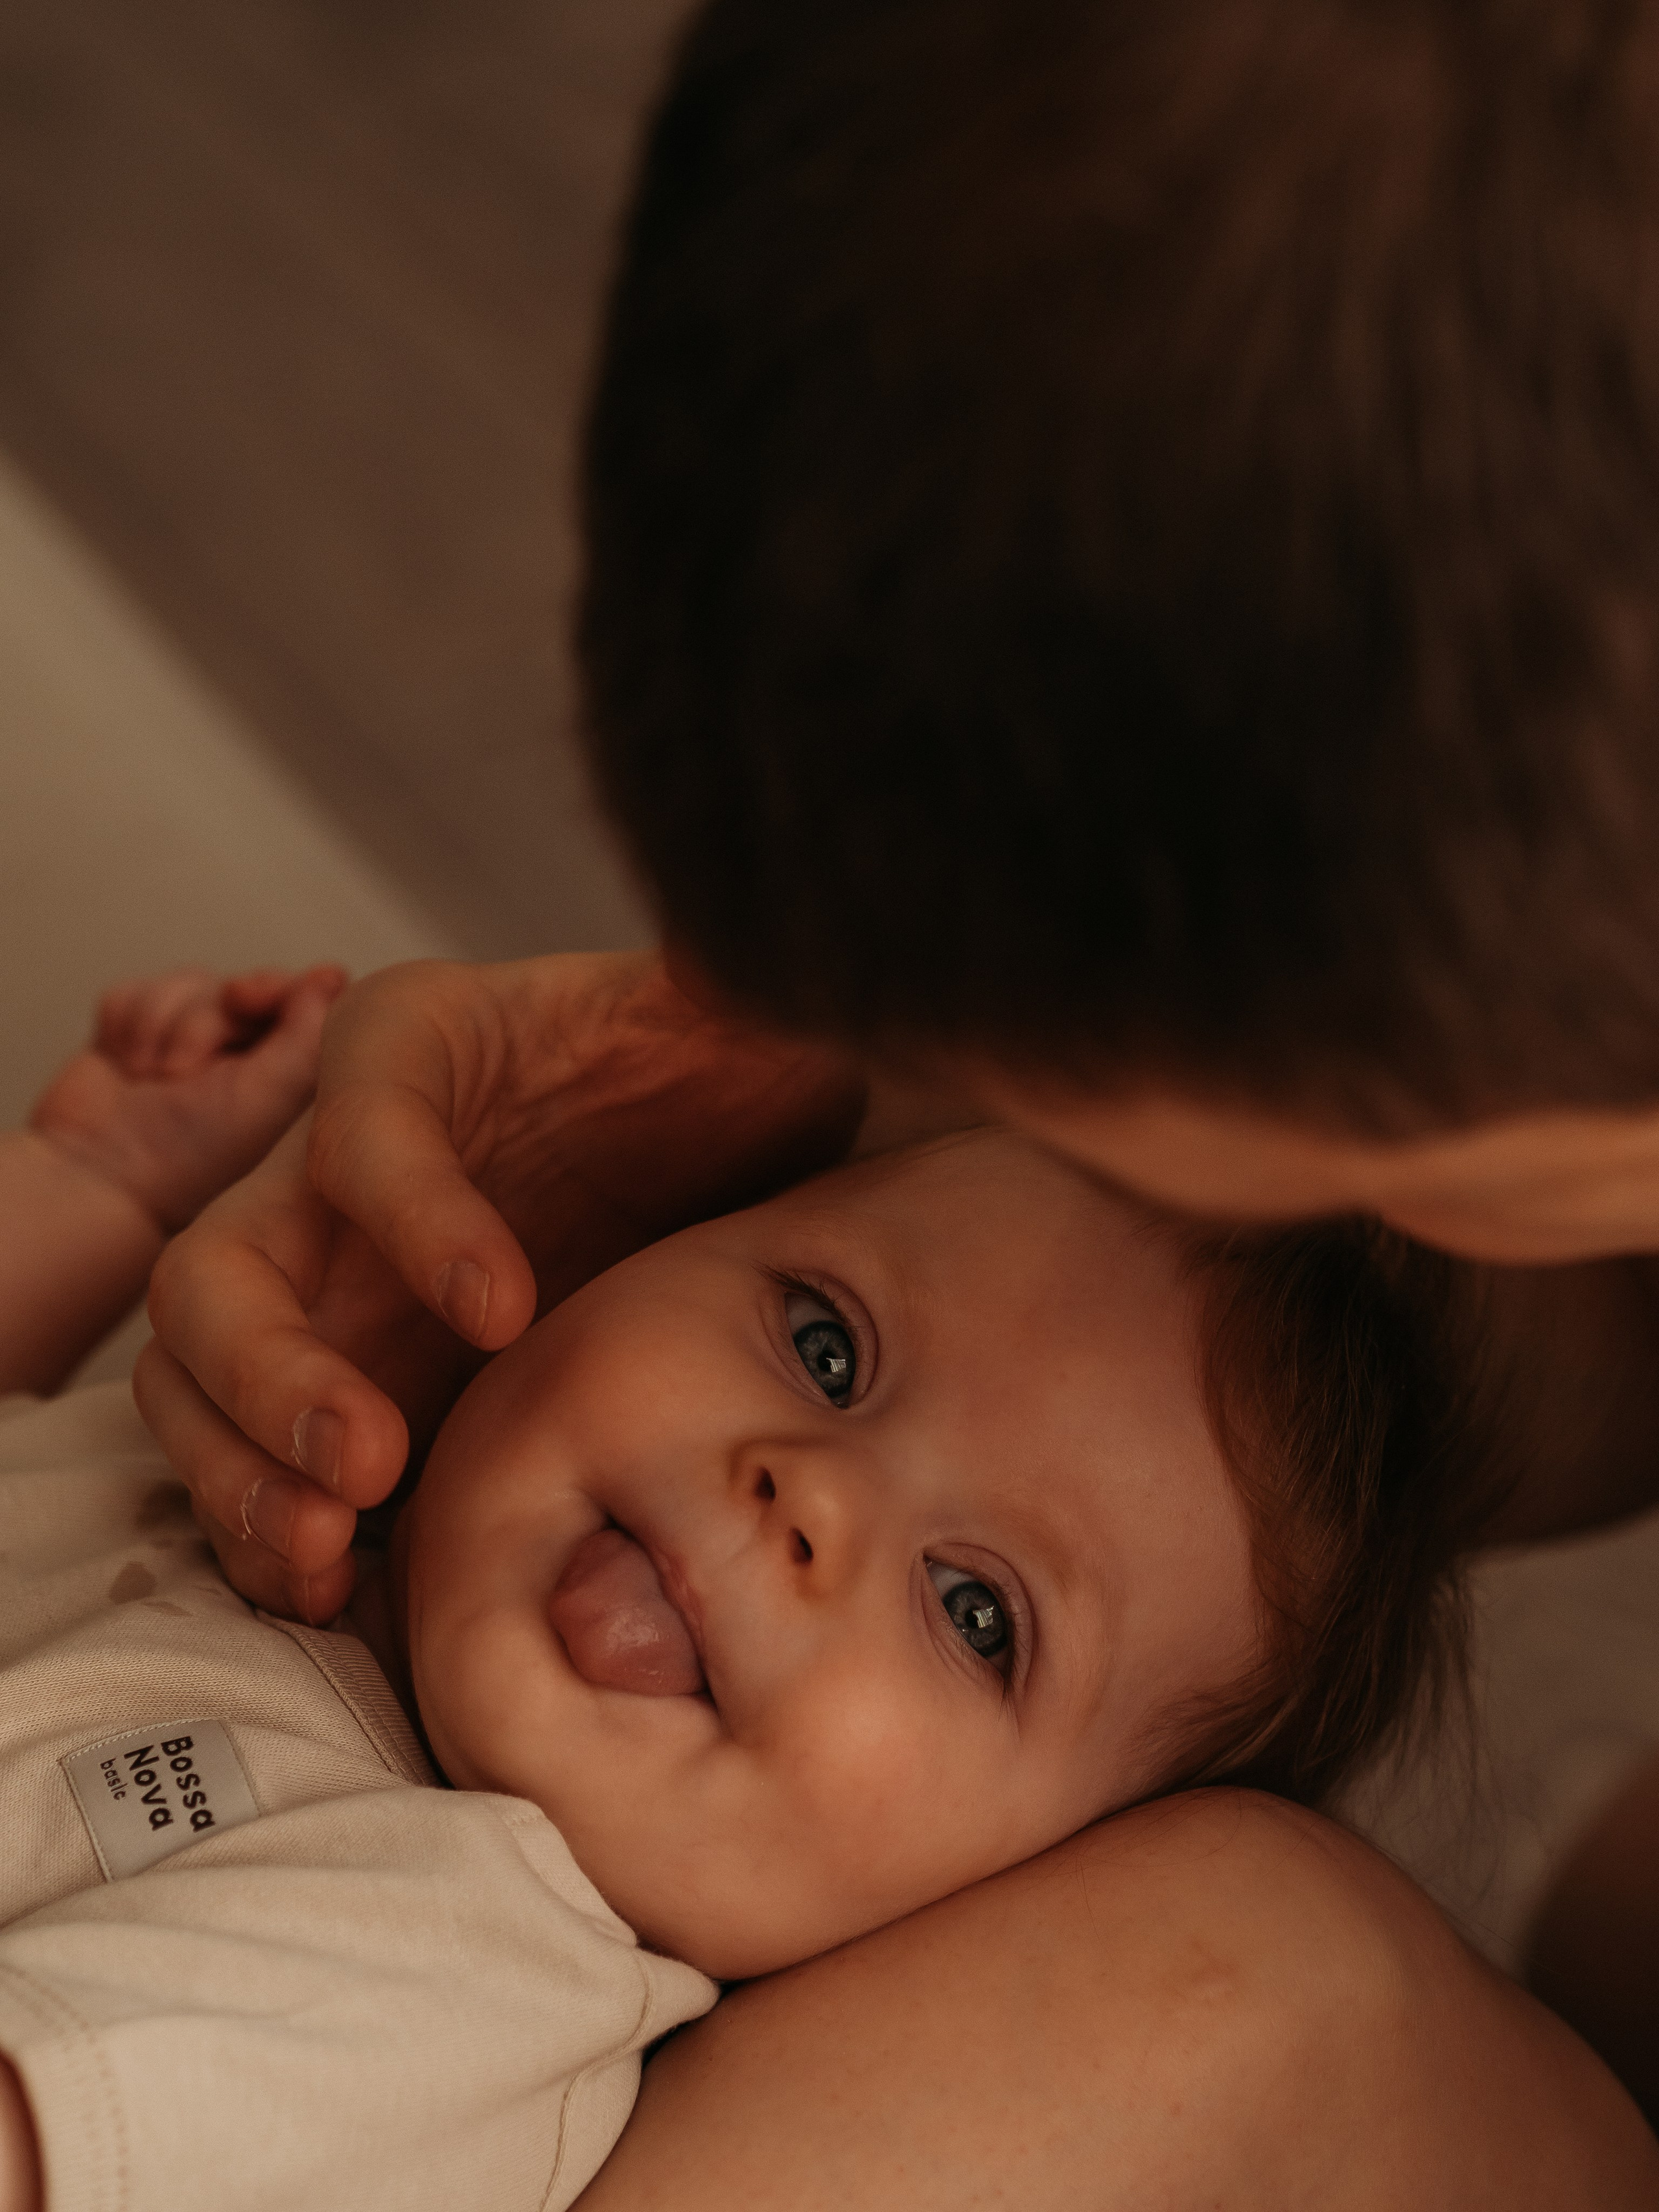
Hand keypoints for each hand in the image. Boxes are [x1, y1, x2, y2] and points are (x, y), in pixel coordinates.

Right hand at [29, 965, 346, 1233]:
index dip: (270, 987)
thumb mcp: (269, 1095)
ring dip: (160, 1030)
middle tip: (184, 1073)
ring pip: (185, 985)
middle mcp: (245, 1051)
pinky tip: (124, 1070)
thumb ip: (309, 1033)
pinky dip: (124, 1027)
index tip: (243, 999)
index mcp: (289, 1068)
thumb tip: (331, 974)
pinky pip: (134, 993)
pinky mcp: (135, 1034)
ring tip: (152, 1082)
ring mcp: (187, 1040)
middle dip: (203, 1023)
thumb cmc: (196, 1153)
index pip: (299, 995)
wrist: (103, 1176)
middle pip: (238, 986)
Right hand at [137, 952, 863, 1621]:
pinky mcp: (344, 1392)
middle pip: (221, 1266)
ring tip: (324, 1553)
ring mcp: (318, 1294)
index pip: (366, 1118)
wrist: (713, 1163)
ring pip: (197, 1379)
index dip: (414, 1214)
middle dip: (268, 1372)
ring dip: (238, 1472)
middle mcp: (325, 1174)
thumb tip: (751, 956)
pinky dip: (271, 1530)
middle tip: (366, 1465)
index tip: (506, 1309)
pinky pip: (257, 1466)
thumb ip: (723, 992)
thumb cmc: (706, 1071)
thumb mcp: (722, 1016)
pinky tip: (342, 1589)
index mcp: (410, 1050)